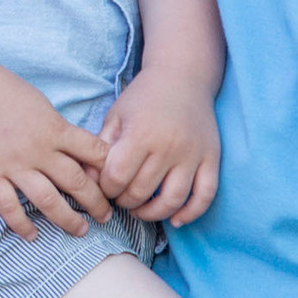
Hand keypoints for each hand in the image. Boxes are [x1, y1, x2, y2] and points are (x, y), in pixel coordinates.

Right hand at [0, 63, 112, 238]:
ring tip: (81, 230)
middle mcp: (39, 150)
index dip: (109, 169)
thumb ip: (57, 128)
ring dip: (68, 219)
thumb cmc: (3, 89)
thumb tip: (76, 150)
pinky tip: (33, 235)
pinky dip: (22, 225)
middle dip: (97, 203)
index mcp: (55, 129)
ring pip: (48, 201)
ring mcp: (13, 165)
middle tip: (106, 216)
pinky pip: (9, 208)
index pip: (94, 153)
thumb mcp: (42, 103)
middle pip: (77, 182)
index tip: (114, 181)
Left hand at [98, 66, 222, 224]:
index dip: (105, 188)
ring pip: (172, 200)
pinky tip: (176, 220)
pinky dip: (191, 213)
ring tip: (140, 210)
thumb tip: (86, 178)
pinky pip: (205, 195)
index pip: (116, 177)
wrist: (183, 77)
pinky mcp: (212, 158)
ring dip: (152, 214)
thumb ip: (100, 147)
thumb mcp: (116, 115)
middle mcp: (169, 146)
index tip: (105, 185)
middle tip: (120, 197)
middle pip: (141, 192)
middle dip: (124, 201)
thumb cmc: (144, 97)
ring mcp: (192, 154)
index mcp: (141, 133)